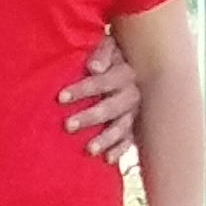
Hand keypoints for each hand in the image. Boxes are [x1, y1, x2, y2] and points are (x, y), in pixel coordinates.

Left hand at [60, 34, 141, 161]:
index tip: (60, 97)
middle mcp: (134, 94)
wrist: (145, 62)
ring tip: (89, 150)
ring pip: (123, 126)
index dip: (83, 89)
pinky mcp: (138, 125)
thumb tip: (93, 66)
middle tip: (67, 125)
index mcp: (126, 73)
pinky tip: (108, 159)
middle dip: (90, 116)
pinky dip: (120, 149)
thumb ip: (102, 53)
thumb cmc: (116, 54)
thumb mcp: (111, 46)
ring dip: (106, 138)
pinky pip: (132, 139)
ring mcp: (137, 112)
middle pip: (113, 107)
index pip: (104, 81)